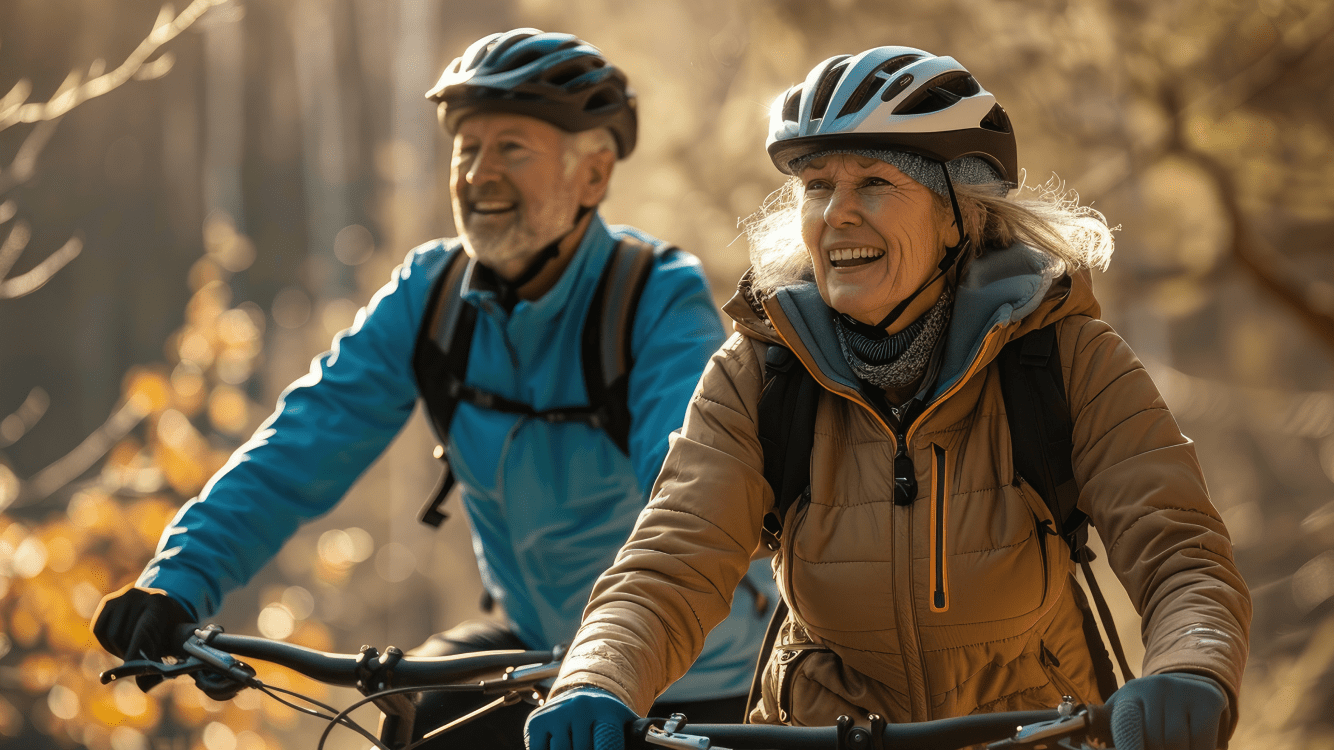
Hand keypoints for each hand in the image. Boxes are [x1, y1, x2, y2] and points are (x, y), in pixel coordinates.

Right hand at [91, 584, 193, 691]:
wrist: (169, 603)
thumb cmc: (174, 627)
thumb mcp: (175, 640)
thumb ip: (161, 660)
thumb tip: (145, 685)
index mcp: (159, 605)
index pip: (141, 634)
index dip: (135, 656)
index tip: (130, 671)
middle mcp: (137, 596)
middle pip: (121, 638)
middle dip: (129, 654)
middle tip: (139, 660)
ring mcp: (121, 597)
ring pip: (109, 636)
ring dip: (119, 649)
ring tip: (134, 647)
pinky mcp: (107, 602)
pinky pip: (99, 630)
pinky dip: (109, 641)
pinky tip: (123, 640)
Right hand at [524, 687, 637, 749]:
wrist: (581, 698)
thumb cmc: (606, 721)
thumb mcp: (625, 727)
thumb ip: (636, 739)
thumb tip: (652, 749)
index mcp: (607, 711)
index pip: (607, 746)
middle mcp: (580, 707)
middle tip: (589, 745)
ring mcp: (556, 713)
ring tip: (576, 745)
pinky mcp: (536, 721)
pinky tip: (559, 748)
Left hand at [1105, 672, 1229, 749]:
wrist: (1188, 686)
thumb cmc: (1151, 711)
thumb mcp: (1129, 717)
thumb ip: (1116, 733)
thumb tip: (1094, 745)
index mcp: (1129, 696)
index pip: (1126, 727)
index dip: (1130, 747)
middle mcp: (1154, 688)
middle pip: (1155, 741)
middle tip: (1159, 746)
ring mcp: (1181, 691)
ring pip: (1178, 743)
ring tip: (1176, 746)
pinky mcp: (1207, 699)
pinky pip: (1203, 741)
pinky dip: (1200, 750)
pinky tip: (1195, 746)